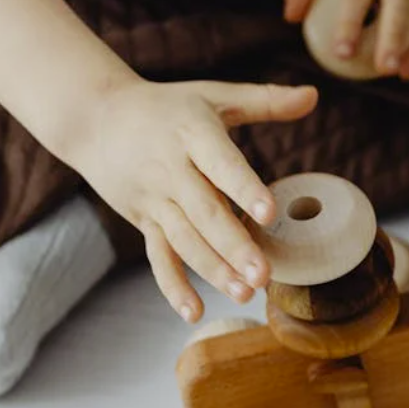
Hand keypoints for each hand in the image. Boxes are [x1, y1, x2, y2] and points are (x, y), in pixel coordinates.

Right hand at [64, 78, 317, 321]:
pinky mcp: (143, 220)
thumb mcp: (213, 96)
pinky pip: (158, 257)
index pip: (221, 164)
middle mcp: (170, 169)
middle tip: (264, 274)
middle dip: (234, 246)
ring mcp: (154, 199)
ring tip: (245, 293)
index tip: (268, 213)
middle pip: (204, 213)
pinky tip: (194, 312)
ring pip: (184, 240)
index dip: (244, 188)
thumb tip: (314, 95)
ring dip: (213, 270)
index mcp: (192, 135)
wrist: (94, 118)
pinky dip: (173, 286)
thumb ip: (264, 100)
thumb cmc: (168, 107)